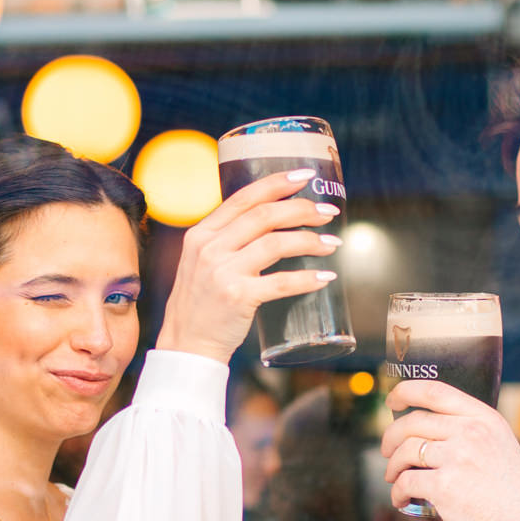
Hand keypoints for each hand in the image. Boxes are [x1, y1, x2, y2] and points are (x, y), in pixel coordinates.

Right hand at [156, 170, 340, 362]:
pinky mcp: (238, 297)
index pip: (243, 197)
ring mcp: (222, 272)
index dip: (277, 183)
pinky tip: (325, 277)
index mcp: (202, 233)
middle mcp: (210, 248)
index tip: (305, 176)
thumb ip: (228, 240)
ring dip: (310, 240)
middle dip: (302, 209)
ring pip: (275, 243)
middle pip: (264, 215)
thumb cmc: (203, 303)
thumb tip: (271, 220)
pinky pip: (281, 282)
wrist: (187, 344)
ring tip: (332, 242)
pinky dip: (307, 279)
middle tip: (328, 211)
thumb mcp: (203, 261)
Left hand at [381, 380, 519, 520]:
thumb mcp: (499, 446)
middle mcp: (471, 432)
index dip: (405, 391)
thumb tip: (424, 431)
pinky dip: (397, 493)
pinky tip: (403, 501)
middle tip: (386, 451)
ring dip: (392, 467)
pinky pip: (405, 482)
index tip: (391, 400)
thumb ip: (469, 432)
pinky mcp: (445, 487)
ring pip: (404, 452)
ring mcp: (458, 458)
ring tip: (395, 480)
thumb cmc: (513, 495)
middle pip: (412, 422)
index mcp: (484, 418)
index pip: (435, 390)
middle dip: (390, 437)